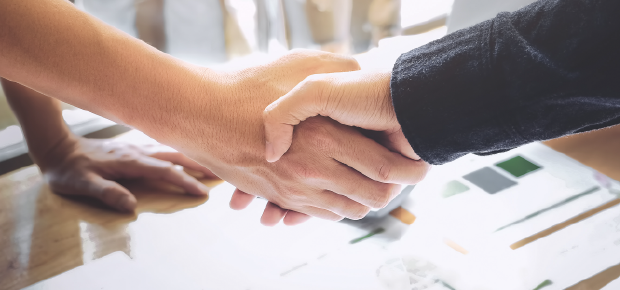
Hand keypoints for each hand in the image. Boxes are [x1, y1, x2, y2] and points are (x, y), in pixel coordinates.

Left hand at [37, 136, 217, 211]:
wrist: (55, 146)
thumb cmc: (67, 169)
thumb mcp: (81, 184)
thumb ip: (106, 193)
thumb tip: (131, 205)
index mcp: (130, 161)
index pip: (166, 170)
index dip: (186, 181)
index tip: (204, 192)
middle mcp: (138, 151)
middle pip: (177, 155)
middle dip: (201, 163)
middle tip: (224, 172)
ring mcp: (137, 146)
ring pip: (172, 148)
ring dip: (194, 155)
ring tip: (213, 162)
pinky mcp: (134, 146)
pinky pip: (164, 146)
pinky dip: (180, 149)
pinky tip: (186, 152)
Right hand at [146, 51, 427, 223]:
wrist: (199, 113)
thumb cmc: (249, 86)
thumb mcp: (301, 69)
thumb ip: (341, 69)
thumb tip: (371, 73)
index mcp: (329, 138)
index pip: (386, 169)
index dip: (409, 169)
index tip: (420, 162)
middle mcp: (316, 169)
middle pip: (372, 198)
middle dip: (392, 190)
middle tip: (397, 174)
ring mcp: (296, 187)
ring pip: (346, 210)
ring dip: (360, 198)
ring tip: (366, 179)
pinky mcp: (280, 194)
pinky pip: (318, 213)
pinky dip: (331, 206)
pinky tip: (332, 187)